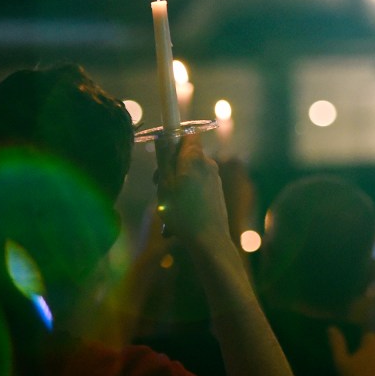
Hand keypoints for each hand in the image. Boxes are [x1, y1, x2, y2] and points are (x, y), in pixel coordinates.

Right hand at [153, 134, 230, 251]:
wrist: (209, 240)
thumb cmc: (183, 212)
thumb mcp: (165, 184)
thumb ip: (164, 158)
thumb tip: (163, 136)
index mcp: (195, 158)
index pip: (187, 134)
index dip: (173, 139)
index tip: (162, 154)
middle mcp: (208, 165)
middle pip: (185, 157)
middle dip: (169, 170)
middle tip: (158, 188)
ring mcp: (214, 180)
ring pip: (188, 177)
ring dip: (174, 190)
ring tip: (166, 212)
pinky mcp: (216, 194)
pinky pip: (195, 191)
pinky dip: (184, 201)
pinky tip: (175, 223)